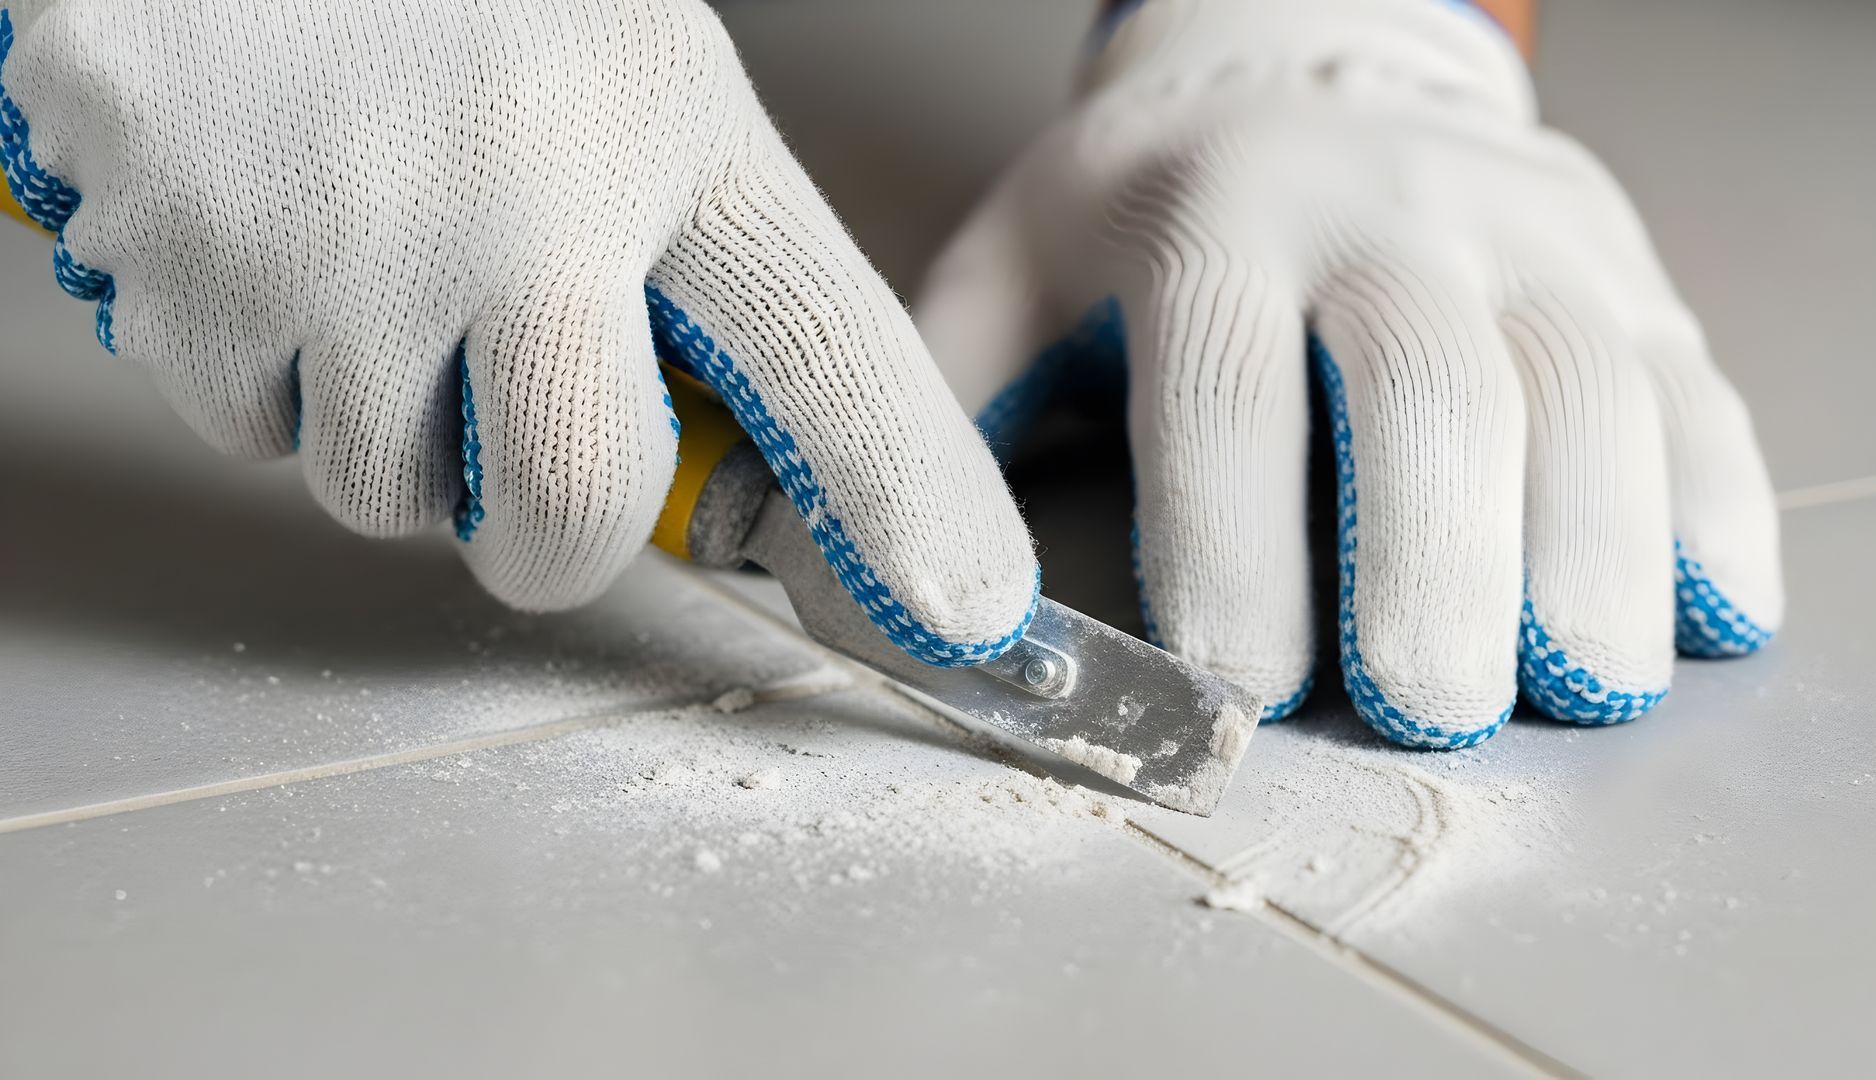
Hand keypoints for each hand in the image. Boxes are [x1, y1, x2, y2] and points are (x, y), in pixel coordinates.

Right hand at [0, 0, 1036, 664]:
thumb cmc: (453, 15)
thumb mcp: (629, 96)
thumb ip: (717, 276)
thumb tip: (804, 493)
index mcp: (659, 118)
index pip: (820, 348)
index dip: (900, 495)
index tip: (965, 612)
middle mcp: (511, 187)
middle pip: (572, 508)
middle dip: (547, 528)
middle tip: (521, 430)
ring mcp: (331, 242)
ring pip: (388, 496)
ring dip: (395, 431)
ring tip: (379, 269)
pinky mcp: (175, 276)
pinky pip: (251, 438)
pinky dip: (269, 380)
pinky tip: (279, 248)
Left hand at [917, 0, 1781, 744]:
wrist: (1304, 78)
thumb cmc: (1141, 217)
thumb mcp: (1010, 275)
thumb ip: (947, 414)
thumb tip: (903, 591)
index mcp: (1207, 218)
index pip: (1225, 384)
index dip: (1234, 542)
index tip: (1238, 686)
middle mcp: (1380, 207)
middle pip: (1429, 382)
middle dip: (1431, 559)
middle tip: (1427, 708)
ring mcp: (1522, 232)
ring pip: (1587, 387)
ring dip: (1594, 552)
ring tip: (1580, 688)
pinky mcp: (1625, 268)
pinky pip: (1691, 386)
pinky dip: (1710, 509)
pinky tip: (1702, 617)